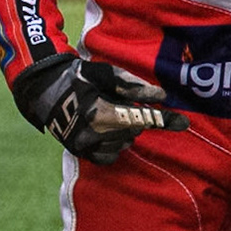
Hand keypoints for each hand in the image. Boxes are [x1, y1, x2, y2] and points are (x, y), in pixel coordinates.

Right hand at [12, 56, 189, 163]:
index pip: (140, 119)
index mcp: (100, 112)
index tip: (183, 123)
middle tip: (118, 103)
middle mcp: (93, 133)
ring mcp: (86, 146)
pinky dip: (113, 145)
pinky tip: (105, 131)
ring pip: (124, 144)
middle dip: (133, 118)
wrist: (46, 90)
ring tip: (107, 114)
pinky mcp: (81, 153)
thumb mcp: (107, 74)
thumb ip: (133, 87)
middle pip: (133, 131)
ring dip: (124, 131)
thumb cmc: (80, 77)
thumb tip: (161, 97)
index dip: (163, 120)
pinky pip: (110, 157)